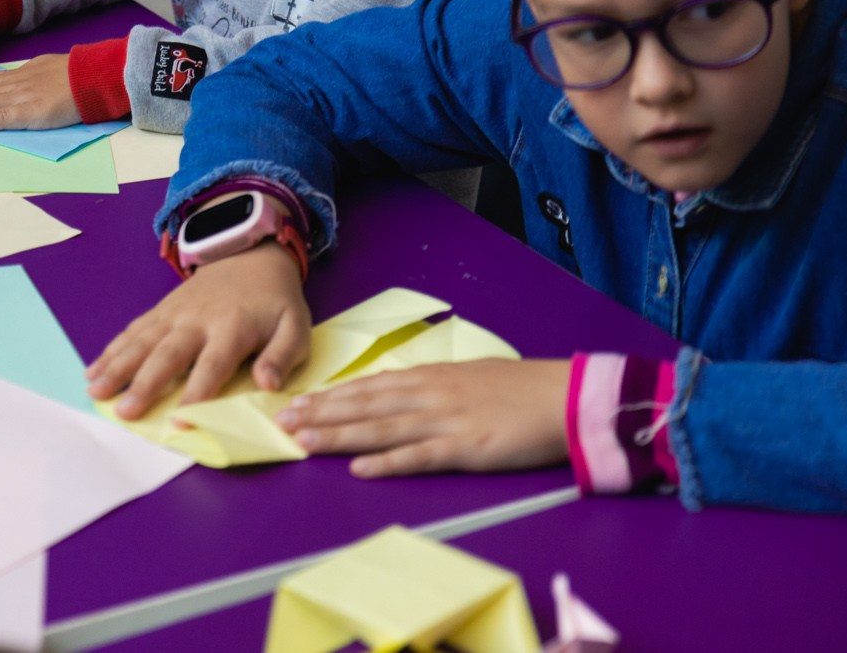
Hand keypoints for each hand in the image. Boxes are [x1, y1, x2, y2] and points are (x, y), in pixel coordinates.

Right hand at [85, 237, 309, 419]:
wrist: (252, 254)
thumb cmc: (275, 302)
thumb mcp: (295, 327)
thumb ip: (282, 357)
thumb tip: (268, 385)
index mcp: (232, 329)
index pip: (212, 365)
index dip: (196, 394)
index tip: (179, 422)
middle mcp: (197, 321)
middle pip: (167, 355)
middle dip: (144, 384)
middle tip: (124, 412)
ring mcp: (174, 313)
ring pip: (141, 341)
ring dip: (117, 366)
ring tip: (95, 390)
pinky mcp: (161, 310)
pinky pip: (133, 330)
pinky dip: (111, 350)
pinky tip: (93, 370)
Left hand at [273, 358, 571, 477]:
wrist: (564, 398)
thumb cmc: (519, 390)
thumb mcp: (468, 377)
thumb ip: (432, 386)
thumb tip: (399, 392)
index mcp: (430, 377)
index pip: (368, 386)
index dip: (330, 396)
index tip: (297, 402)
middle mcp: (429, 395)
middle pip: (364, 406)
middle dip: (320, 415)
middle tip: (281, 423)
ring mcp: (445, 421)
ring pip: (380, 429)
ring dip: (338, 436)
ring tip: (303, 442)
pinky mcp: (465, 448)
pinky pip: (419, 456)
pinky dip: (387, 463)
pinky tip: (359, 469)